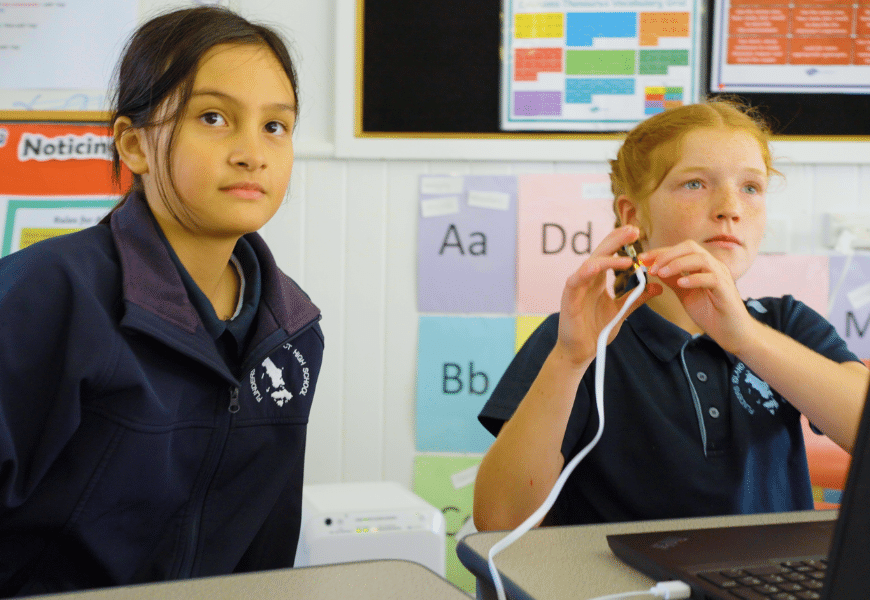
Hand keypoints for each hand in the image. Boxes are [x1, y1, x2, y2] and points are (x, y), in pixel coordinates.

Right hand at [555, 225, 661, 365]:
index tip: (637, 232)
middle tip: (633, 230)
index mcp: (597, 280)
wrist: (582, 351)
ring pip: (590, 264)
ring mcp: (577, 287)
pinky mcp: (569, 298)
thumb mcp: (622, 310)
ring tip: (627, 257)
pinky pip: (576, 281)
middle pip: (600, 253)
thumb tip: (657, 287)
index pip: (609, 254)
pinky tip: (597, 267)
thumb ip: (637, 297)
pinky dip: (586, 272)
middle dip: (616, 240)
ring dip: (607, 258)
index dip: (620, 242)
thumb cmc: (596, 329)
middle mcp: (586, 279)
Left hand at [641, 240, 754, 352]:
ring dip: (677, 264)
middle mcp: (713, 266)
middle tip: (651, 267)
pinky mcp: (726, 291)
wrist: (732, 333)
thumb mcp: (685, 294)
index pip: (680, 250)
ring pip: (700, 258)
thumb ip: (673, 281)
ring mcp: (721, 277)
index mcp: (703, 266)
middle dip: (667, 254)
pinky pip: (712, 278)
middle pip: (690, 247)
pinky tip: (680, 284)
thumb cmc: (711, 313)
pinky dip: (694, 279)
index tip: (642, 259)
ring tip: (661, 274)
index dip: (660, 252)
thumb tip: (656, 269)